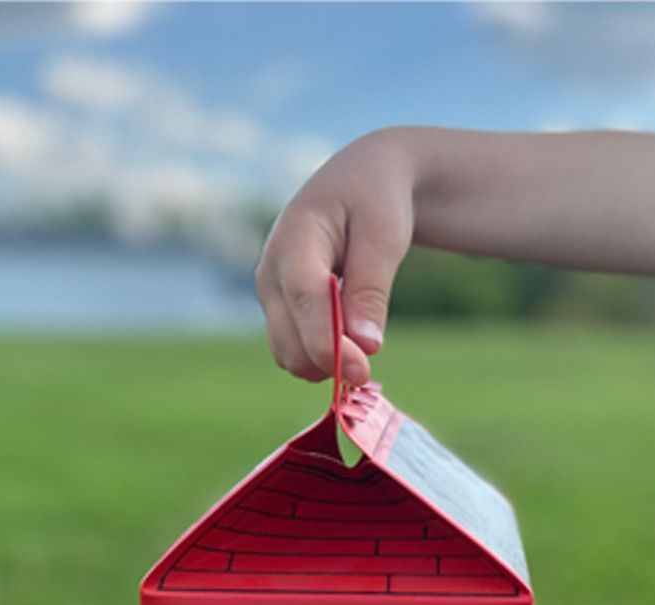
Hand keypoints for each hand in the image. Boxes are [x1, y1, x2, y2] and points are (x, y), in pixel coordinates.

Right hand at [255, 129, 415, 385]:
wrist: (362, 181)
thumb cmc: (377, 201)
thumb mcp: (384, 236)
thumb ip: (371, 290)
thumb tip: (366, 347)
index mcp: (294, 241)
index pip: (305, 303)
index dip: (331, 345)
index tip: (362, 372)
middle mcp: (271, 272)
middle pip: (291, 342)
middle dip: (332, 361)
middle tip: (371, 360)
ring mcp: (270, 294)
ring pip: (290, 356)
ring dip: (326, 363)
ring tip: (361, 339)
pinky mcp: (279, 310)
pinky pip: (294, 352)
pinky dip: (321, 359)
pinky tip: (348, 340)